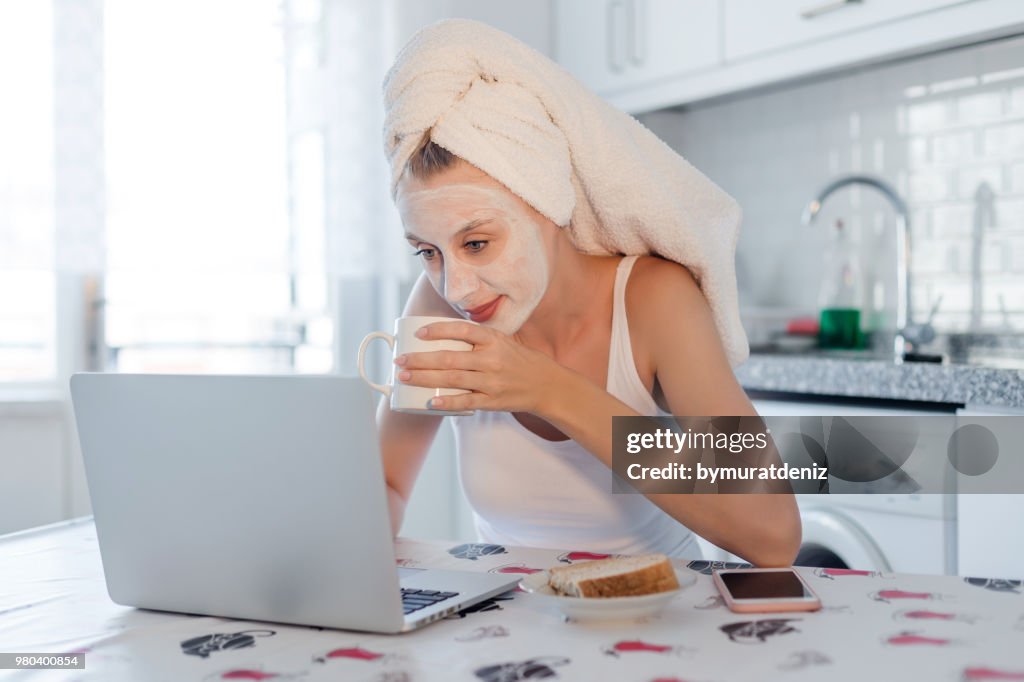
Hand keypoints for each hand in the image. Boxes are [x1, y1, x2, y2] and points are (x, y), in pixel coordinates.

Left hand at [394, 321, 563, 413]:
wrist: (546, 385)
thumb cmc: (519, 361)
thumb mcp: (503, 342)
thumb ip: (478, 338)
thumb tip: (444, 332)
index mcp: (494, 340)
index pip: (462, 330)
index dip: (438, 329)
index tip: (418, 332)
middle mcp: (492, 359)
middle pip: (450, 357)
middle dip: (420, 359)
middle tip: (400, 360)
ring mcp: (491, 381)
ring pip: (453, 379)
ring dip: (425, 378)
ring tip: (405, 377)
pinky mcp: (492, 401)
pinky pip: (466, 402)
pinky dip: (448, 402)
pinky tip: (430, 402)